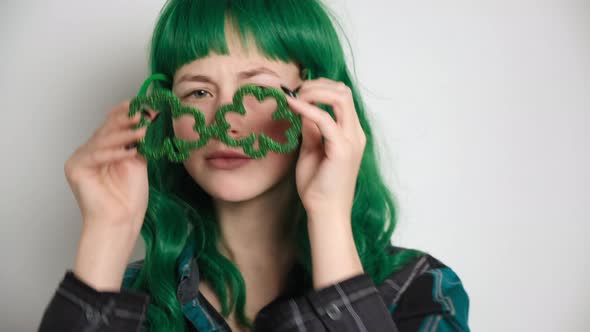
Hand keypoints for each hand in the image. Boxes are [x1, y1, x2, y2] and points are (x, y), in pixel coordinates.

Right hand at [64, 100, 156, 289]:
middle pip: (106, 129)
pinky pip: (96, 155)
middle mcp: (88, 151)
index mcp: (102, 149)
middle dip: (126, 120)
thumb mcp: (138, 163)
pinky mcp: (75, 168)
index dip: (125, 113)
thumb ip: (139, 143)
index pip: (112, 125)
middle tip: (143, 113)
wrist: (120, 222)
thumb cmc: (129, 198)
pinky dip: (114, 152)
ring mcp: (79, 159)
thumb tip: (149, 120)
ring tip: (143, 130)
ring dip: (124, 134)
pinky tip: (131, 151)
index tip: (143, 104)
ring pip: (103, 140)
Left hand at [285, 78, 365, 219]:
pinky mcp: (342, 149)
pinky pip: (325, 118)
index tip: (296, 91)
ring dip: (314, 91)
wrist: (325, 212)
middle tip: (294, 91)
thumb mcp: (311, 149)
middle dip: (317, 84)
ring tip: (294, 96)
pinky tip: (291, 105)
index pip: (341, 96)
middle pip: (344, 91)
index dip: (319, 88)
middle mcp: (355, 133)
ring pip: (340, 97)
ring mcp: (351, 140)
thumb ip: (311, 129)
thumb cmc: (318, 186)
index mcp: (350, 133)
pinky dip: (307, 107)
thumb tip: (303, 108)